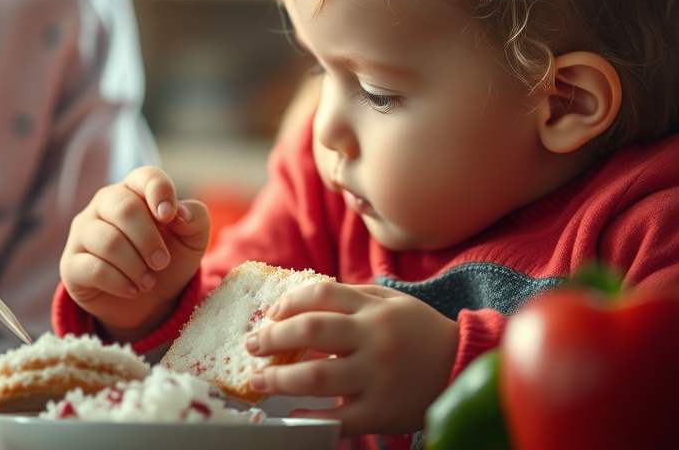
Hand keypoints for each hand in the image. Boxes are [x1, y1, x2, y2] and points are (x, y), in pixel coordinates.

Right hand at [60, 166, 210, 339]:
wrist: (151, 301)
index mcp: (135, 190)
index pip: (145, 176)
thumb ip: (196, 218)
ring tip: (148, 280)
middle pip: (124, 209)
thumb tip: (179, 213)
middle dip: (149, 239)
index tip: (170, 216)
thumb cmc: (169, 259)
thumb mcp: (193, 240)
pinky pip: (93, 268)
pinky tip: (132, 289)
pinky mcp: (72, 264)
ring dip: (136, 265)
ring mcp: (83, 233)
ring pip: (108, 241)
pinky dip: (120, 282)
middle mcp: (104, 205)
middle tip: (162, 262)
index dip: (160, 192)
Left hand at [245, 282, 458, 436]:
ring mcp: (378, 378)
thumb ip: (349, 297)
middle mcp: (374, 340)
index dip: (288, 303)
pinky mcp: (382, 412)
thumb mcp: (390, 301)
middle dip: (273, 338)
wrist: (461, 367)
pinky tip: (292, 414)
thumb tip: (296, 302)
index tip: (270, 315)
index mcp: (374, 310)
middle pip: (312, 332)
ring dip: (280, 379)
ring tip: (258, 380)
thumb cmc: (417, 331)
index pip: (320, 295)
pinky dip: (311, 417)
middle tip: (252, 345)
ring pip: (318, 377)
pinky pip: (339, 419)